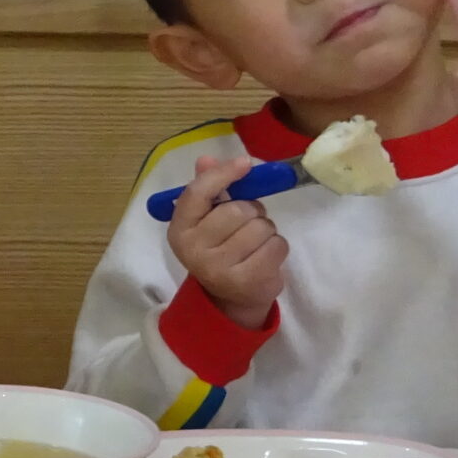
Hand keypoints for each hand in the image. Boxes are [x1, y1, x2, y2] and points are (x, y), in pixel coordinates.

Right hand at [167, 156, 287, 330]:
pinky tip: (265, 257)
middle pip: (238, 210)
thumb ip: (208, 188)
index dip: (223, 174)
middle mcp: (194, 250)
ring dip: (267, 230)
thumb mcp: (207, 220)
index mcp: (180, 229)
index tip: (245, 163)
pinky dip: (277, 247)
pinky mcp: (247, 281)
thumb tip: (206, 159)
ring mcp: (219, 268)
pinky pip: (276, 246)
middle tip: (249, 222)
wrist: (229, 298)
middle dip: (252, 211)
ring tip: (256, 242)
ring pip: (261, 227)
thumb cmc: (219, 248)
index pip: (198, 193)